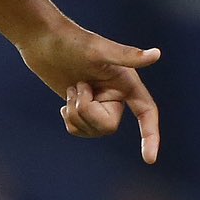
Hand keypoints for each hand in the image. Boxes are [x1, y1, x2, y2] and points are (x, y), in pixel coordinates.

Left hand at [20, 23, 165, 162]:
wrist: (42, 39)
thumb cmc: (72, 41)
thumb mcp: (98, 50)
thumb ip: (128, 56)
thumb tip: (156, 54)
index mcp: (127, 81)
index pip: (147, 112)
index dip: (151, 136)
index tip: (149, 159)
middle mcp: (116, 94)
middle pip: (108, 126)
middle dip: (87, 112)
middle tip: (76, 87)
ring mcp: (98, 102)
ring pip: (91, 130)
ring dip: (75, 114)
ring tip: (70, 89)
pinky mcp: (81, 106)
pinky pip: (79, 130)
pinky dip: (69, 120)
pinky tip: (64, 104)